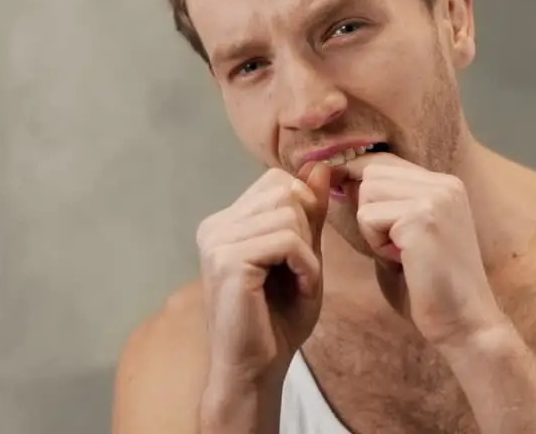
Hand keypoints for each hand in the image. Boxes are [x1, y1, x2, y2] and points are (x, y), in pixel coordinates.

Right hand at [195, 162, 332, 387]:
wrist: (255, 369)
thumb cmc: (278, 319)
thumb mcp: (303, 256)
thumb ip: (309, 213)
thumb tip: (320, 166)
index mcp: (226, 222)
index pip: (276, 181)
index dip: (304, 207)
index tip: (304, 250)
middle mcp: (215, 226)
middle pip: (284, 191)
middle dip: (307, 230)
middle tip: (302, 269)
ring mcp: (217, 242)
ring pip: (288, 214)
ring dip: (308, 251)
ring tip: (300, 281)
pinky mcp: (228, 262)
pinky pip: (286, 240)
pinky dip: (306, 265)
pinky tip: (301, 288)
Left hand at [338, 154, 508, 348]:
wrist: (465, 323)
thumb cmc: (430, 288)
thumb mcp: (406, 235)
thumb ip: (386, 207)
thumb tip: (343, 180)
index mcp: (445, 185)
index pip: (385, 161)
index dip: (357, 177)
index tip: (344, 196)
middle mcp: (444, 184)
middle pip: (372, 173)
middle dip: (368, 209)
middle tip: (393, 246)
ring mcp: (435, 198)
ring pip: (367, 191)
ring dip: (371, 227)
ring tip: (400, 253)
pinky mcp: (421, 218)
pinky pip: (368, 217)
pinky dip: (375, 243)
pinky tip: (402, 261)